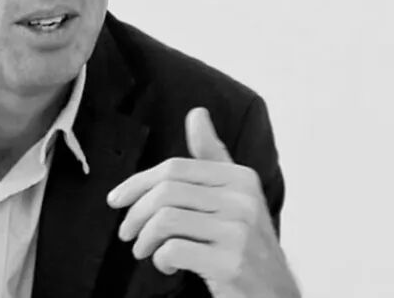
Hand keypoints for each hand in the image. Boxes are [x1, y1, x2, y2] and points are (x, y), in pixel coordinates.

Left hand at [106, 107, 298, 297]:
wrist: (276, 293)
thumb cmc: (247, 245)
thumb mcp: (235, 196)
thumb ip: (212, 157)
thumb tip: (196, 114)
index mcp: (240, 178)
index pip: (174, 168)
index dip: (137, 183)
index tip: (117, 199)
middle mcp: (243, 200)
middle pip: (165, 192)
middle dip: (135, 213)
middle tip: (126, 232)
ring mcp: (239, 232)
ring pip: (165, 220)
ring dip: (144, 239)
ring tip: (143, 250)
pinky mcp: (231, 263)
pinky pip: (174, 250)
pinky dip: (160, 260)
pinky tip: (167, 266)